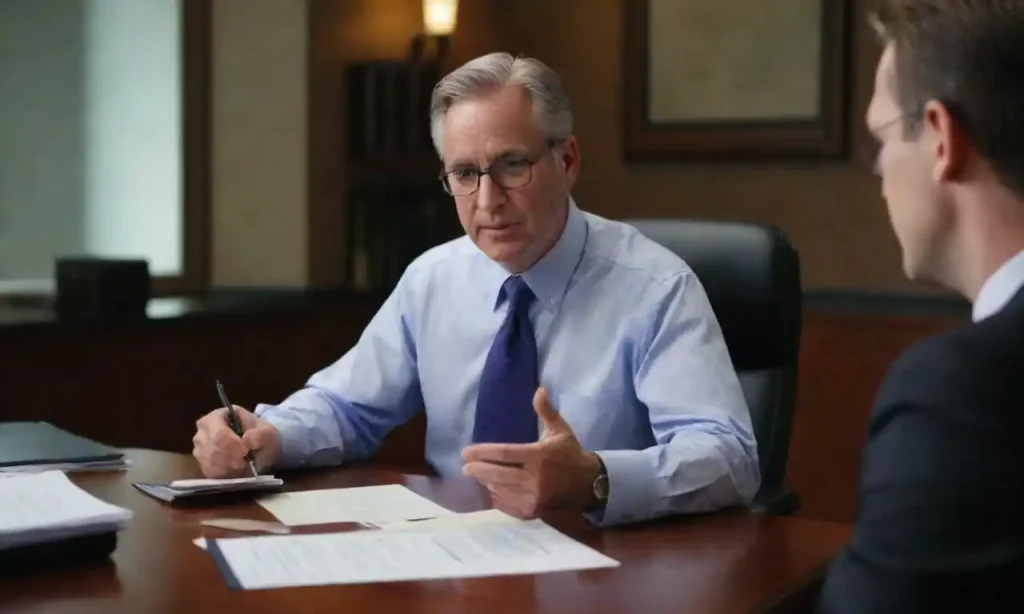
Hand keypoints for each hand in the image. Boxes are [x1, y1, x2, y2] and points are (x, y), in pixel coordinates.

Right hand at [192, 406, 280, 477]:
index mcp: (217, 416)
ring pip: (210, 462)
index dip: (232, 445)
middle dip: (232, 459)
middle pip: (212, 449)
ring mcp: (200, 447)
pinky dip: (224, 474)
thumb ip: (261, 434)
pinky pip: (209, 472)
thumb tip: (249, 440)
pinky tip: (235, 471)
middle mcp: (203, 430)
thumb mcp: (267, 432)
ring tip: (243, 465)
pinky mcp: (201, 463)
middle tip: (246, 461)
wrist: (258, 449)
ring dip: (229, 467)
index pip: (219, 434)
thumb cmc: (259, 436)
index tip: (245, 451)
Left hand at [462, 387, 601, 518]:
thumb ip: (546, 412)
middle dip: (478, 470)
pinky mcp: (534, 512)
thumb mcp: (560, 431)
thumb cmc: (570, 455)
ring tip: (475, 476)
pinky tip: (490, 490)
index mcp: (539, 456)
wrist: (589, 484)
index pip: (505, 453)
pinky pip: (508, 506)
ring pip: (501, 490)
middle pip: (498, 474)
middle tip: (465, 466)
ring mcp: (534, 497)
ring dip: (486, 483)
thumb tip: (540, 389)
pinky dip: (497, 498)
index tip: (466, 452)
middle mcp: (535, 478)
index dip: (483, 452)